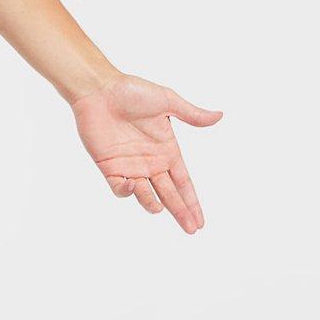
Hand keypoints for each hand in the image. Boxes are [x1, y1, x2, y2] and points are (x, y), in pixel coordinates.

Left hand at [71, 74, 221, 233]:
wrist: (99, 90)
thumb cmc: (132, 92)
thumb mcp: (168, 102)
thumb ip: (191, 114)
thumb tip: (219, 116)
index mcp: (167, 150)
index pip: (183, 182)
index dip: (191, 201)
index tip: (200, 221)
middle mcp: (150, 162)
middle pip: (169, 194)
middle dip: (180, 212)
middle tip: (191, 229)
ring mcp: (129, 166)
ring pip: (144, 194)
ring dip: (152, 203)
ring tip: (160, 208)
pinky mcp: (109, 166)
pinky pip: (118, 187)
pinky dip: (125, 191)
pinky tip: (131, 186)